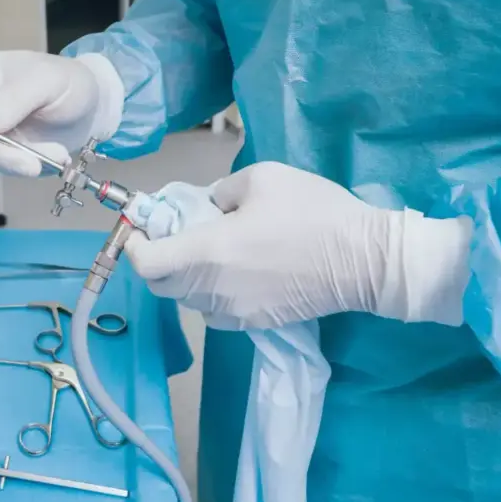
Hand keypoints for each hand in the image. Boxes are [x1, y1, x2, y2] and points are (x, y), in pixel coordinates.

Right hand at [0, 50, 123, 175]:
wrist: (94, 106)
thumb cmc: (68, 82)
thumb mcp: (44, 82)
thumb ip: (11, 101)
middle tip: (30, 163)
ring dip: (16, 163)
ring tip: (54, 156)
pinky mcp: (1, 149)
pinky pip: (2, 166)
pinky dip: (26, 167)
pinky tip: (53, 157)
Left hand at [125, 162, 471, 328]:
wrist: (365, 259)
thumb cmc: (314, 212)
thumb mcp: (262, 178)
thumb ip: (220, 192)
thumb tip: (208, 208)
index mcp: (209, 253)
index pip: (147, 264)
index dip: (135, 246)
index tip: (141, 229)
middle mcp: (213, 290)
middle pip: (162, 286)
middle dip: (157, 261)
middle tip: (171, 234)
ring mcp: (235, 312)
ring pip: (188, 300)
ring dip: (184, 277)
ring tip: (205, 250)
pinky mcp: (256, 323)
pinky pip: (215, 311)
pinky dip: (209, 293)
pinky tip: (231, 271)